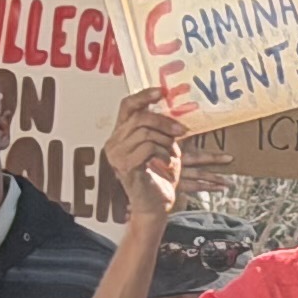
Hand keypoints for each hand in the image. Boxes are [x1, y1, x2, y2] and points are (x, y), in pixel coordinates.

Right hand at [100, 85, 194, 227]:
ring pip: (145, 132)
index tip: (161, 91)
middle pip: (139, 117)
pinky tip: (168, 163)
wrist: (156, 206)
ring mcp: (117, 156)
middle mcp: (114, 143)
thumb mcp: (164, 147)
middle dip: (164, 122)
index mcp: (121, 135)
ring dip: (166, 141)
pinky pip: (148, 148)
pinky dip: (164, 153)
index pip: (126, 106)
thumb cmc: (160, 178)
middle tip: (182, 131)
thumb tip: (177, 106)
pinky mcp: (126, 167)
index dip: (143, 96)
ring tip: (174, 154)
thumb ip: (163, 129)